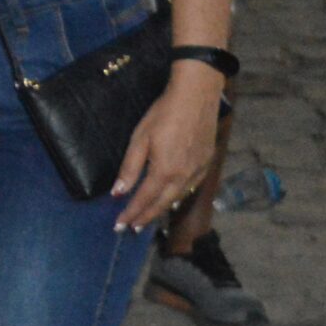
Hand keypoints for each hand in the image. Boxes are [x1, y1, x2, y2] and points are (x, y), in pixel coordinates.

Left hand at [111, 70, 221, 229]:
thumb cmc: (163, 114)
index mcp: (165, 171)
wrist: (196, 97)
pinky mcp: (206, 163)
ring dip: (161, 209)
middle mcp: (184, 177)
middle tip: (131, 228)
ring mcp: (198, 171)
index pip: (144, 199)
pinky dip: (177, 197)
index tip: (119, 225)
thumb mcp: (140, 139)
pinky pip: (190, 187)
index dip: (131, 213)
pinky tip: (171, 198)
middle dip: (145, 217)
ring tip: (147, 217)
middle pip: (162, 204)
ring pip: (177, 198)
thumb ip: (130, 168)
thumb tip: (118, 192)